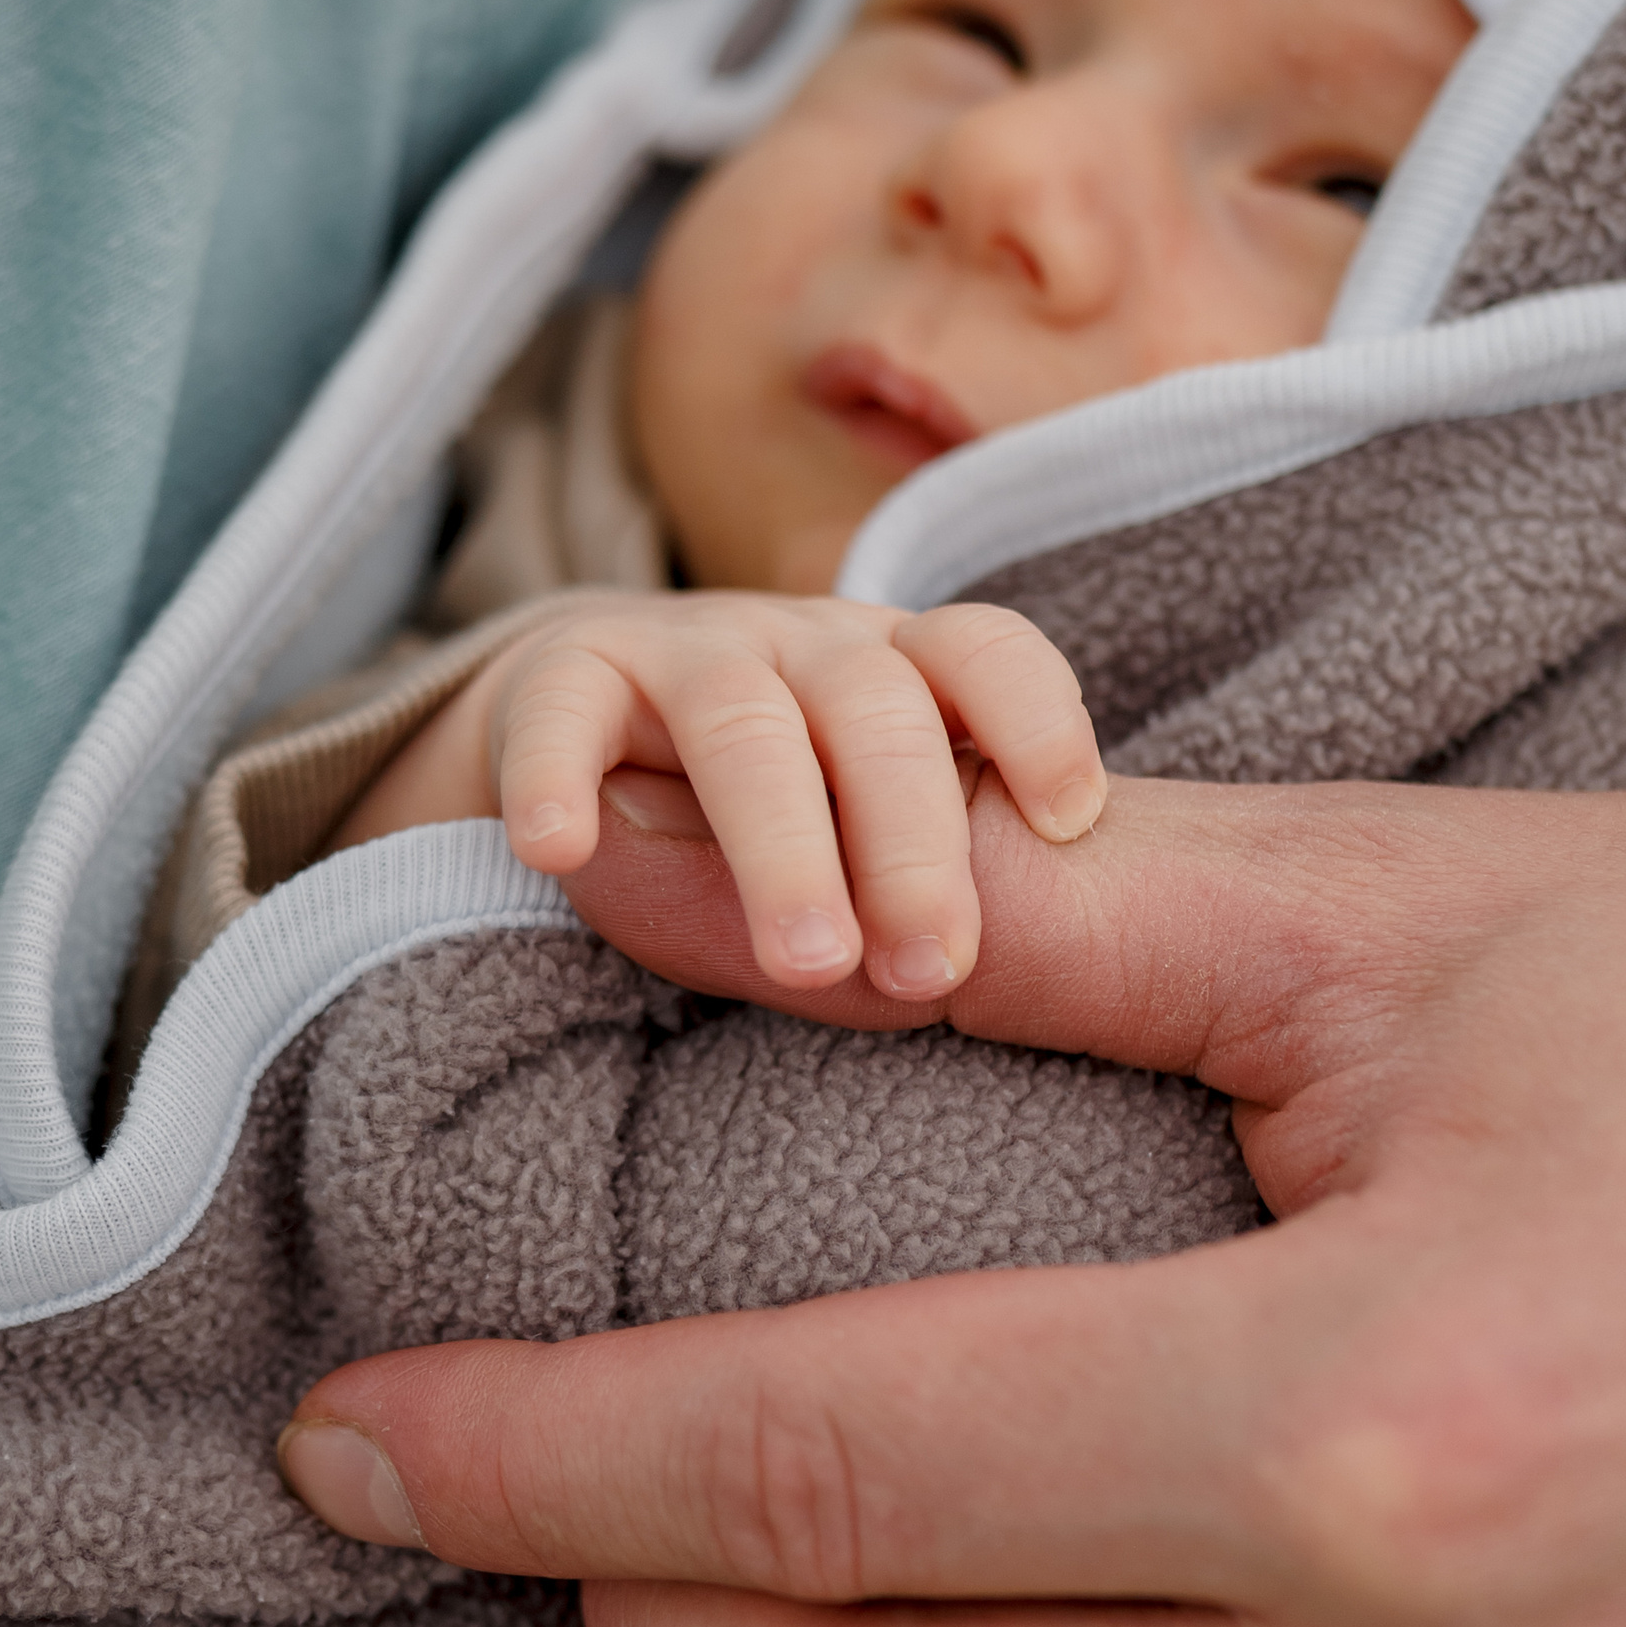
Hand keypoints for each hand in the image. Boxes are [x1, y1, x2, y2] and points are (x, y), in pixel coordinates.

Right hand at [330, 592, 1103, 997]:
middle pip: (875, 712)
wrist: (590, 720)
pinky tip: (560, 851)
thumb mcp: (862, 829)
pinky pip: (561, 716)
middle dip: (911, 845)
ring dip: (782, 846)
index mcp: (899, 671)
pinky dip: (555, 777)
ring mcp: (685, 653)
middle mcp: (804, 647)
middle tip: (931, 973)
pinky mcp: (565, 676)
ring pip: (743, 724)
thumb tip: (960, 979)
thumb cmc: (775, 807)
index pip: (986, 653)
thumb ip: (914, 886)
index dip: (1037, 720)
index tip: (1069, 819)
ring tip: (807, 963)